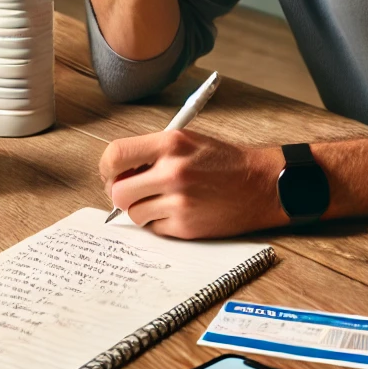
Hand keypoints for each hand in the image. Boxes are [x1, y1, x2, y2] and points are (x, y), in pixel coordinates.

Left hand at [99, 129, 286, 238]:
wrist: (259, 184)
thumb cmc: (221, 161)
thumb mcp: (186, 141)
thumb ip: (151, 152)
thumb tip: (116, 172)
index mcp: (170, 144)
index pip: (116, 155)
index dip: (108, 168)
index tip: (112, 174)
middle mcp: (172, 171)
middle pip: (118, 191)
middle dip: (120, 194)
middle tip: (133, 191)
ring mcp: (179, 201)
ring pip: (133, 212)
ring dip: (141, 209)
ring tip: (162, 199)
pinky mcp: (186, 226)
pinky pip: (154, 227)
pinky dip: (160, 222)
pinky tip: (178, 210)